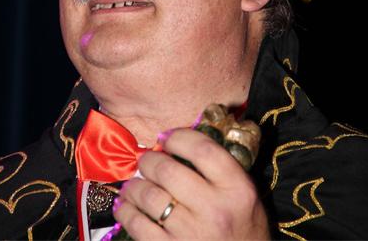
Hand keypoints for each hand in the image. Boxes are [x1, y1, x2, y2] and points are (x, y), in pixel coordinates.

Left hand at [113, 128, 269, 239]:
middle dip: (149, 160)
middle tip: (145, 160)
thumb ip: (217, 167)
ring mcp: (192, 234)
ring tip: (132, 184)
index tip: (166, 137)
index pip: (202, 149)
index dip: (178, 137)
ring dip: (134, 186)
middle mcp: (215, 209)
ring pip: (149, 196)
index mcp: (237, 189)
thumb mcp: (242, 194)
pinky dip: (126, 212)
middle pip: (168, 170)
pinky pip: (138, 226)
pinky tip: (125, 206)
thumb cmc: (242, 228)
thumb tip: (174, 143)